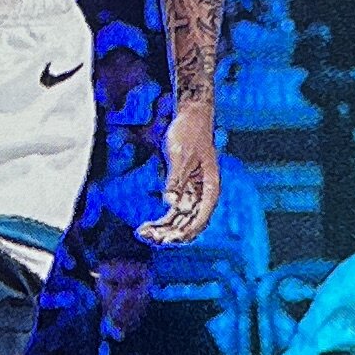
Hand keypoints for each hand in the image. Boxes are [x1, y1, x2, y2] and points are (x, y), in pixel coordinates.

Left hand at [142, 102, 218, 241]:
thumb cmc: (190, 132)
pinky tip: (146, 226)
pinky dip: (161, 220)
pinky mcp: (183, 190)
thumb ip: (176, 180)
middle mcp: (203, 194)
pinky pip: (173, 211)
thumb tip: (171, 202)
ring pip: (180, 220)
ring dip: (164, 229)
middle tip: (152, 238)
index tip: (172, 239)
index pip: (202, 216)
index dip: (188, 230)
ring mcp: (193, 194)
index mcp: (210, 187)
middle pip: (190, 222)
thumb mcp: (180, 156)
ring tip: (145, 234)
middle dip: (172, 233)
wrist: (190, 116)